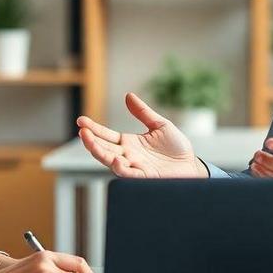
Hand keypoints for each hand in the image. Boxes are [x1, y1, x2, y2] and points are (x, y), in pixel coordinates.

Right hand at [76, 92, 205, 177]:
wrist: (192, 165)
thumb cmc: (176, 147)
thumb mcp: (159, 125)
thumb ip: (143, 113)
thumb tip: (128, 95)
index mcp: (129, 143)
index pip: (106, 135)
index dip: (93, 129)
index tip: (80, 121)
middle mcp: (128, 155)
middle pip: (104, 148)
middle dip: (91, 141)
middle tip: (82, 131)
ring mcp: (135, 166)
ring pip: (111, 161)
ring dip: (99, 153)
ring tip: (89, 141)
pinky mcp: (144, 177)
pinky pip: (129, 174)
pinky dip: (121, 168)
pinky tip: (115, 159)